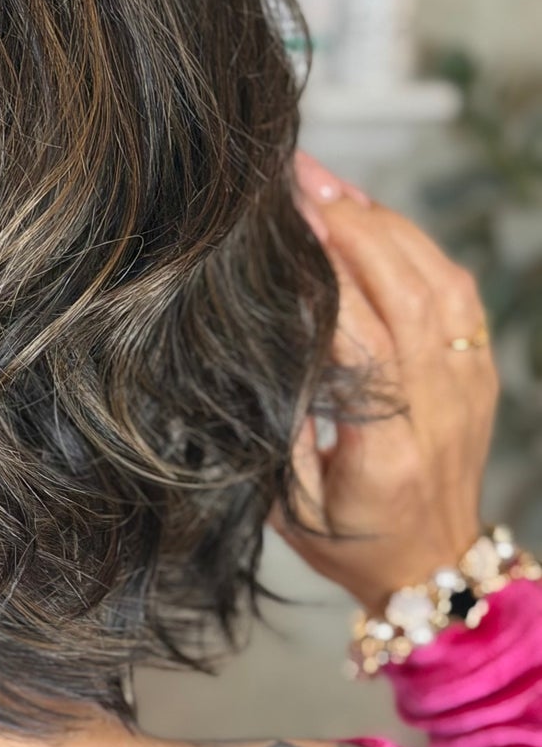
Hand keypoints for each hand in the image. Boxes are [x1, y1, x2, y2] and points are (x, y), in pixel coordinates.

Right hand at [271, 152, 499, 615]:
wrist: (432, 568)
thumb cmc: (352, 541)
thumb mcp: (291, 504)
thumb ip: (279, 429)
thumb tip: (267, 343)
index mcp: (387, 450)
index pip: (362, 339)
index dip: (324, 274)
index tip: (283, 227)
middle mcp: (439, 408)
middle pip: (407, 292)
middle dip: (351, 225)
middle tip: (299, 179)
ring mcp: (469, 384)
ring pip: (439, 279)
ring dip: (383, 222)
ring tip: (328, 185)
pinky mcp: (479, 369)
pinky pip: (458, 289)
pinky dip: (415, 243)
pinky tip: (373, 218)